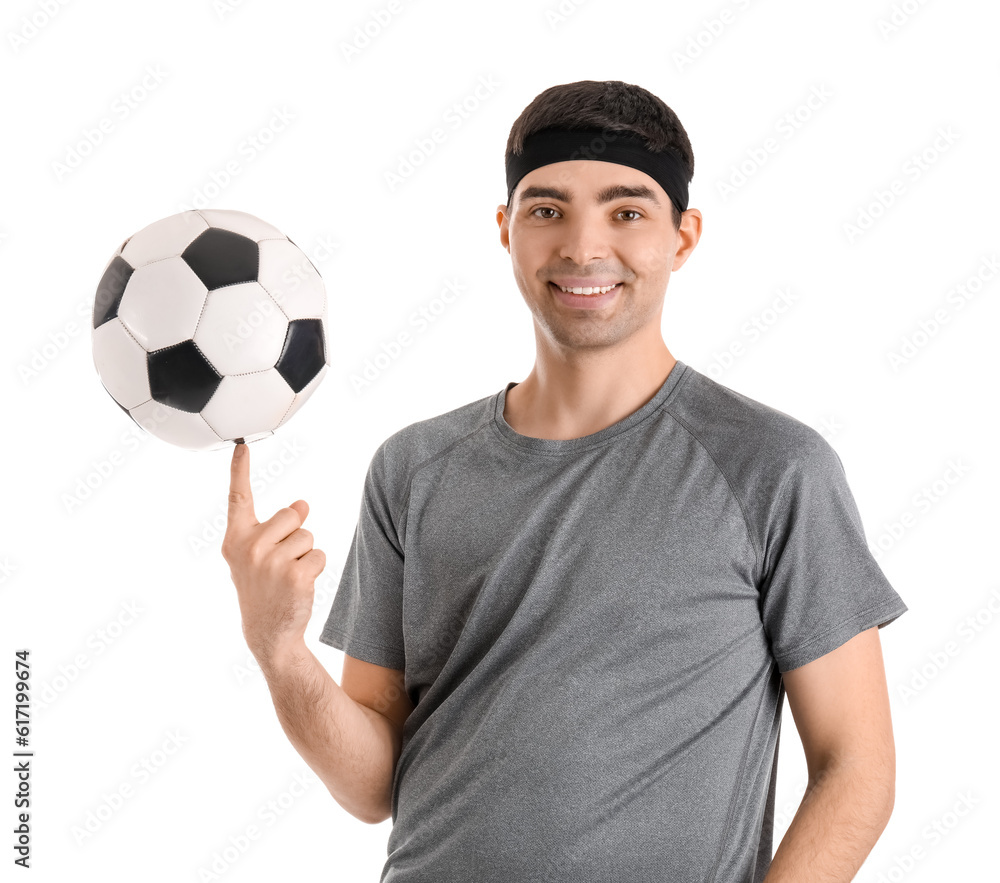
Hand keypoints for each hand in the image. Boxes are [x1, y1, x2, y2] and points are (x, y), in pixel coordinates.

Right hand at [221, 442, 326, 664]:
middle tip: (281, 562)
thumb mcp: (261, 555)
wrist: (268, 631)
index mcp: (236, 539)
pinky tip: (299, 586)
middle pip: (292, 515)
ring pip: (308, 536)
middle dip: (295, 533)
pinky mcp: (295, 576)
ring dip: (305, 554)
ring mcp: (271, 562)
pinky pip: (319, 555)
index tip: (242, 447)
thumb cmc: (264, 588)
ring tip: (288, 576)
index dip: (240, 470)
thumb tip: (302, 504)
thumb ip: (276, 527)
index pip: (239, 498)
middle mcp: (249, 548)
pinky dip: (316, 569)